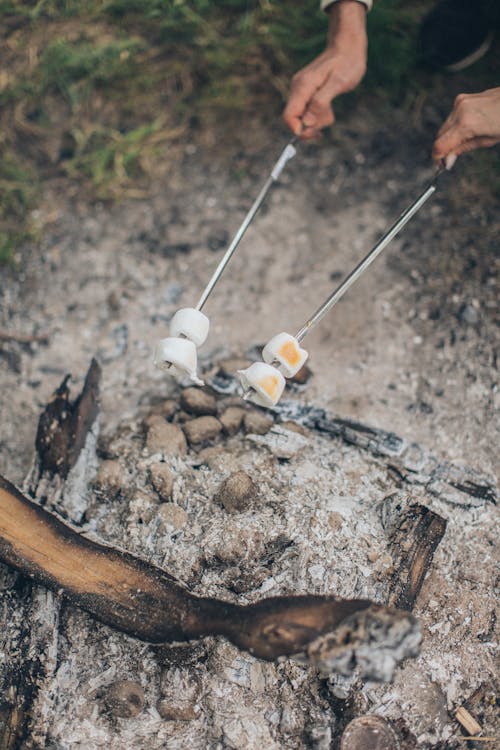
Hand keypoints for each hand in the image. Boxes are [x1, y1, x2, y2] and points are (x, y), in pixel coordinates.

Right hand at [283, 0, 367, 139]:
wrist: (347, 45)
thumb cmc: (346, 62)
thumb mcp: (338, 83)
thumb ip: (321, 102)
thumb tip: (307, 122)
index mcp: (303, 86)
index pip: (289, 116)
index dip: (299, 129)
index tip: (316, 131)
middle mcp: (298, 89)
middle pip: (295, 120)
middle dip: (312, 125)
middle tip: (330, 117)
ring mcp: (301, 91)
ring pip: (303, 118)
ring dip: (317, 120)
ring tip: (331, 109)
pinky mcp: (306, 93)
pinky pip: (308, 112)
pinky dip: (318, 115)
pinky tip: (329, 107)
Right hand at [433, 87, 499, 164]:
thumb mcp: (488, 140)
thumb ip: (463, 149)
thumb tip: (447, 160)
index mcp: (466, 123)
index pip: (440, 145)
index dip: (438, 158)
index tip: (441, 166)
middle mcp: (459, 110)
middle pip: (440, 136)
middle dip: (443, 148)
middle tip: (450, 159)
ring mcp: (460, 102)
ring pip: (445, 127)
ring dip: (449, 138)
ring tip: (464, 143)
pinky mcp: (462, 98)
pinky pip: (452, 118)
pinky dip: (454, 127)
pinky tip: (466, 130)